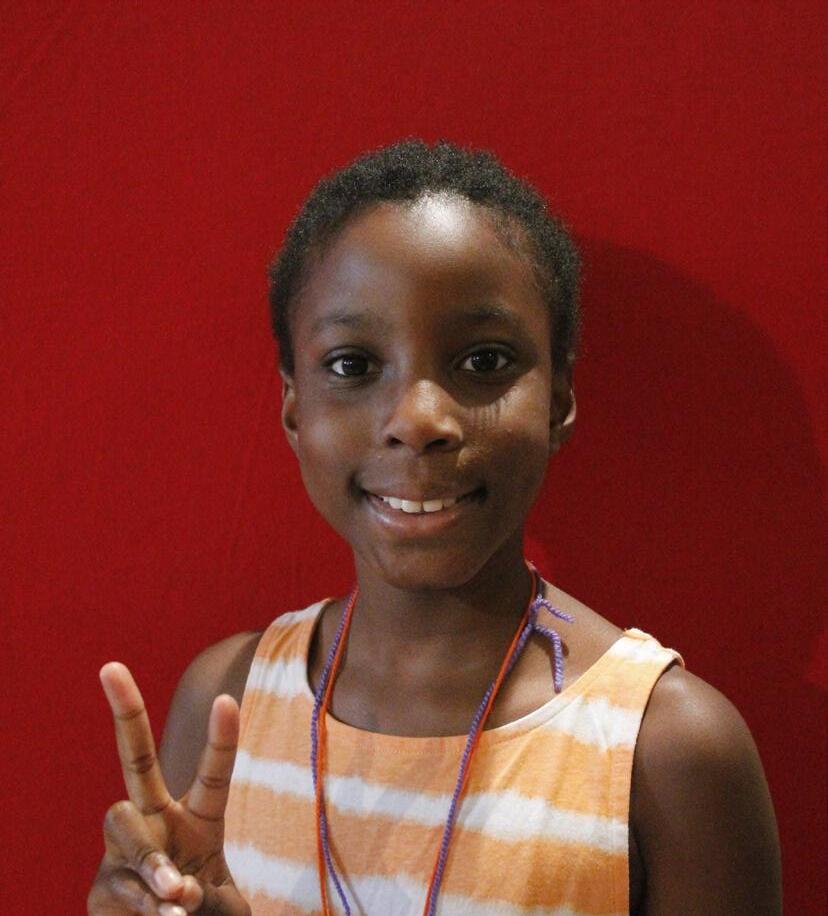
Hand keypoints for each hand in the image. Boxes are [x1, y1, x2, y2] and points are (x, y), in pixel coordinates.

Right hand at [88, 663, 249, 914]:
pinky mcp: (100, 886)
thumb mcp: (223, 904)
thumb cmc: (206, 914)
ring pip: (126, 827)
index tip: (225, 699)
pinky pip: (118, 883)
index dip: (220, 739)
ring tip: (176, 894)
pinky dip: (143, 906)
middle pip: (136, 759)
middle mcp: (157, 820)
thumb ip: (208, 897)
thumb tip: (173, 891)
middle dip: (125, 710)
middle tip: (110, 666)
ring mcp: (123, 848)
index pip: (213, 774)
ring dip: (151, 859)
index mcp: (199, 819)